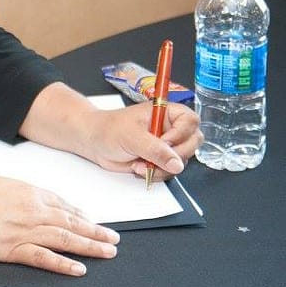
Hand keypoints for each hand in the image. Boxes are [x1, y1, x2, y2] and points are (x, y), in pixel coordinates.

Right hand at [0, 177, 119, 275]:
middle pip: (72, 223)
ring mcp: (25, 232)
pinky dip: (64, 264)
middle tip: (115, 239)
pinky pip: (44, 258)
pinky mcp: (14, 250)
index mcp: (30, 194)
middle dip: (96, 231)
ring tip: (108, 252)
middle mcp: (33, 212)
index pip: (64, 206)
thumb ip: (26, 192)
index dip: (82, 215)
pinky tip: (79, 269)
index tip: (94, 221)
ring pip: (66, 240)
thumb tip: (42, 199)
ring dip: (90, 247)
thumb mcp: (4, 183)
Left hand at [80, 101, 202, 180]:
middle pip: (192, 143)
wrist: (94, 142)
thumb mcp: (131, 136)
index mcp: (164, 112)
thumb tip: (176, 163)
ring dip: (162, 168)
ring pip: (181, 161)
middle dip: (174, 156)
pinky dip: (156, 174)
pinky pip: (169, 172)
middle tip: (154, 158)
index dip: (181, 134)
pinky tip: (138, 168)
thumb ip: (155, 149)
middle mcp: (169, 128)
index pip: (190, 121)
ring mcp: (166, 145)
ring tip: (139, 164)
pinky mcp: (160, 160)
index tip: (164, 142)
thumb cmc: (108, 130)